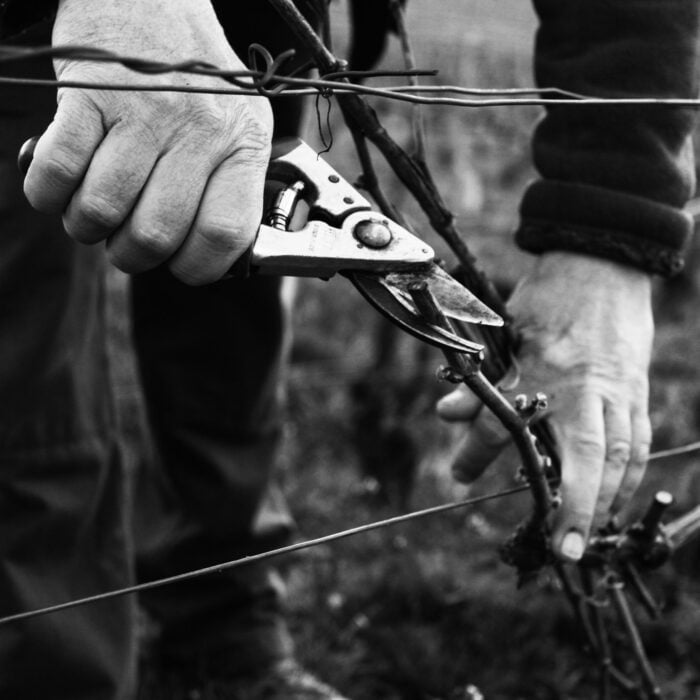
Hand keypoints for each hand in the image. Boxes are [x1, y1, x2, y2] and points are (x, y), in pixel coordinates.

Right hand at [23, 0, 272, 283]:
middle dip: (132, 256)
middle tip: (126, 243)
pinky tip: (60, 188)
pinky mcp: (88, 94)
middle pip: (156, 234)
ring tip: (93, 212)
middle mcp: (198, 131)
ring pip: (103, 210)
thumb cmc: (196, 77)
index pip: (224, 234)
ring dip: (88, 226)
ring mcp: (142, 113)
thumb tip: (207, 255)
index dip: (197, 267)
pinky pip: (57, 173)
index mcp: (242, 146)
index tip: (180, 265)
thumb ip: (232, 187)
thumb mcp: (240, 126)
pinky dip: (49, 195)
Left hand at [437, 252, 653, 561]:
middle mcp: (583, 387)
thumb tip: (447, 414)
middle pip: (583, 457)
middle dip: (574, 507)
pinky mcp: (636, 391)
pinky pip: (638, 442)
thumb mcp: (506, 332)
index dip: (477, 452)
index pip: (503, 422)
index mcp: (542, 369)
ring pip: (618, 457)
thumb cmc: (550, 298)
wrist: (602, 264)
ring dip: (604, 501)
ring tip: (587, 536)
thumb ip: (480, 378)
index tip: (459, 477)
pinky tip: (618, 499)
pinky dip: (630, 477)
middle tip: (562, 550)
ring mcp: (616, 391)